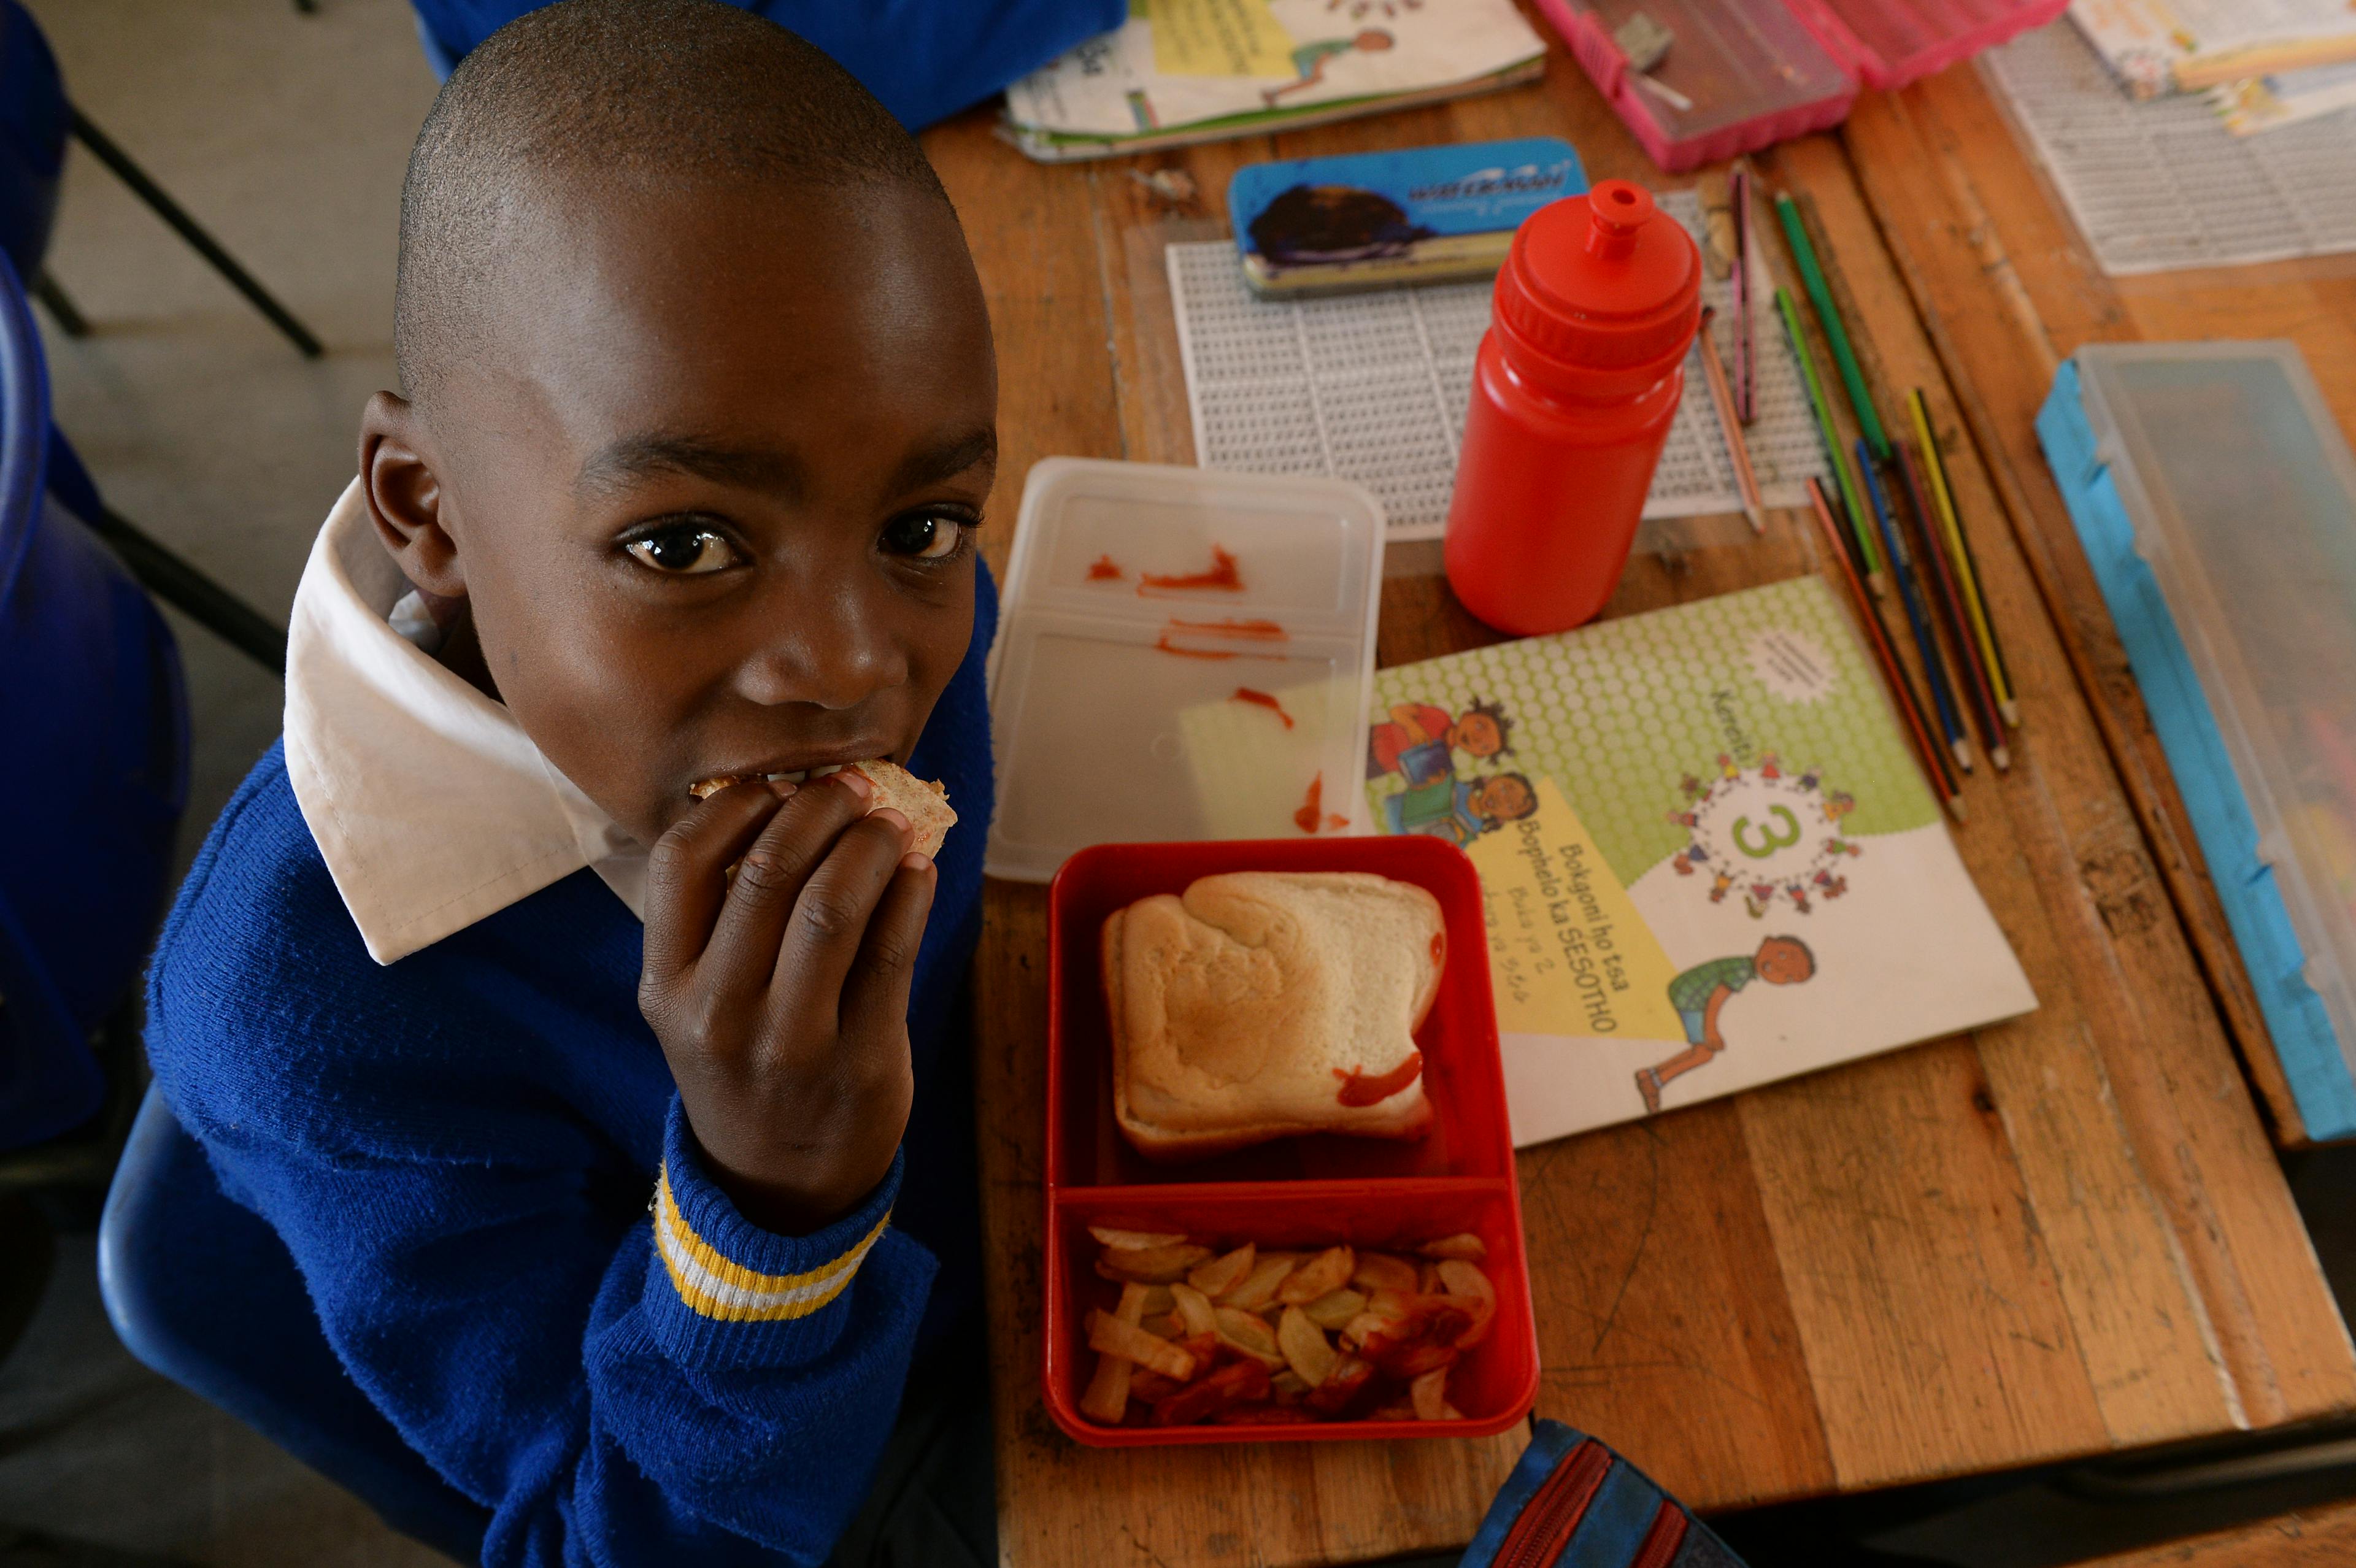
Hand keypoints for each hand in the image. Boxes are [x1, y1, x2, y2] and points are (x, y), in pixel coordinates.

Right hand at [639, 772, 936, 1234]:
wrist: (777, 1182)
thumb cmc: (745, 1061)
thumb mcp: (699, 999)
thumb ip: (724, 915)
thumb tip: (794, 797)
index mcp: (665, 983)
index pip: (681, 859)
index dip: (739, 803)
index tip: (780, 781)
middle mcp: (717, 1012)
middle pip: (768, 871)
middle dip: (820, 808)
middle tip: (853, 786)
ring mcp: (789, 1042)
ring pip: (833, 907)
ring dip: (871, 845)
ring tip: (891, 822)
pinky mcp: (859, 1062)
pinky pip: (892, 954)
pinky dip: (911, 895)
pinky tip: (919, 869)